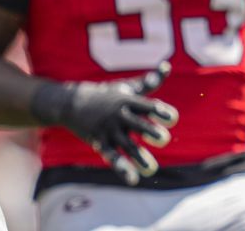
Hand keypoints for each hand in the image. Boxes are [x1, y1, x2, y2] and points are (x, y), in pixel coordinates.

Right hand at [30, 62, 178, 184]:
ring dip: (139, 157)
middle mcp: (119, 115)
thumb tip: (167, 65)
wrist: (71, 103)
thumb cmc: (105, 94)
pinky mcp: (99, 142)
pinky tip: (133, 179)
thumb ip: (148, 82)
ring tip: (152, 169)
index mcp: (128, 101)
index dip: (159, 111)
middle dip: (149, 131)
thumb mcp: (126, 86)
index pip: (146, 106)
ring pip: (126, 145)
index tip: (172, 118)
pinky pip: (111, 156)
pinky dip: (121, 168)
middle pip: (137, 124)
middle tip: (164, 139)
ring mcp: (109, 130)